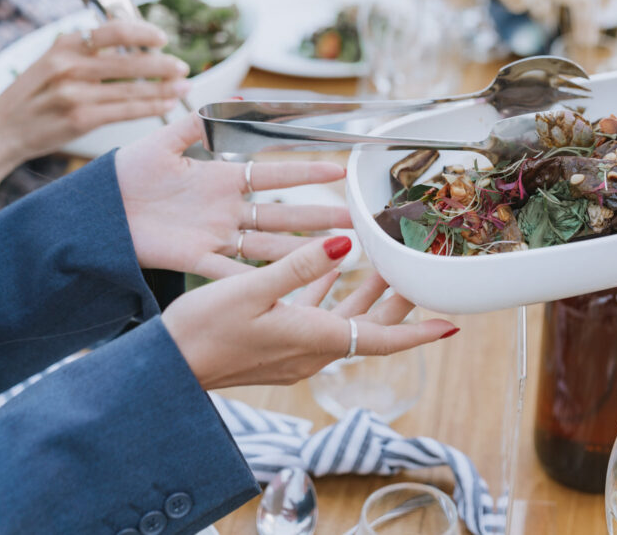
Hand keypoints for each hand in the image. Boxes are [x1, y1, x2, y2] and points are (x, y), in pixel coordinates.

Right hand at [0, 20, 189, 193]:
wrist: (2, 130)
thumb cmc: (34, 94)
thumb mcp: (52, 60)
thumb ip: (86, 49)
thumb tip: (130, 36)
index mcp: (64, 44)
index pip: (113, 30)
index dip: (143, 32)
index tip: (162, 38)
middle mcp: (70, 65)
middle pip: (130, 62)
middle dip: (163, 64)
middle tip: (183, 67)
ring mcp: (75, 94)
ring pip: (133, 88)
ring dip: (165, 88)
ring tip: (185, 87)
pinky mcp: (81, 119)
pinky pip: (127, 111)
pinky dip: (152, 107)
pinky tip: (167, 104)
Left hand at [115, 112, 351, 278]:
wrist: (94, 209)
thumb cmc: (124, 175)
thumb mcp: (163, 142)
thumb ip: (198, 123)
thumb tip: (231, 96)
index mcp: (220, 179)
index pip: (273, 175)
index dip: (305, 173)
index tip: (338, 170)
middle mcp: (224, 210)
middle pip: (281, 214)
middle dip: (318, 216)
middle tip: (354, 217)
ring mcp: (213, 236)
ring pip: (267, 244)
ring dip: (301, 248)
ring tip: (337, 250)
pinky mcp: (193, 258)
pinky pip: (231, 271)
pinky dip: (256, 279)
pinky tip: (285, 284)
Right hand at [162, 238, 458, 388]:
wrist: (165, 370)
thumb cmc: (201, 332)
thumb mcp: (250, 290)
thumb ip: (299, 266)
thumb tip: (342, 246)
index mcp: (313, 340)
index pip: (381, 339)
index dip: (419, 331)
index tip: (450, 325)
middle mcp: (311, 350)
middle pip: (369, 327)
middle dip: (398, 301)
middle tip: (420, 271)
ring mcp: (294, 350)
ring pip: (344, 320)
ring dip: (366, 294)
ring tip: (385, 264)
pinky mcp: (277, 346)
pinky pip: (316, 318)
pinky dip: (329, 294)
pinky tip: (332, 270)